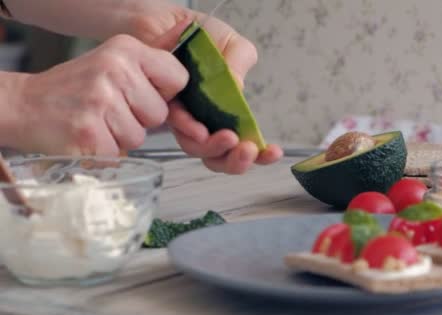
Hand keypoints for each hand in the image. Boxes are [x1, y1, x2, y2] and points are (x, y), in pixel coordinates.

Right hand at [13, 26, 187, 155]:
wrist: (24, 105)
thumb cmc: (76, 90)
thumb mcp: (114, 64)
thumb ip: (151, 70)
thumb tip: (189, 60)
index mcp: (126, 50)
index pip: (178, 78)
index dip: (164, 95)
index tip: (142, 96)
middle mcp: (115, 70)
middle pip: (160, 114)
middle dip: (140, 120)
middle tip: (111, 111)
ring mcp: (101, 101)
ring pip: (139, 138)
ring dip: (120, 138)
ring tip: (97, 123)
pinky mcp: (89, 133)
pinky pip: (118, 154)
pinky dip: (104, 153)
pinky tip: (87, 136)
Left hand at [126, 1, 282, 173]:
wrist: (165, 22)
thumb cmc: (202, 36)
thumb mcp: (232, 45)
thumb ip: (240, 64)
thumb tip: (236, 89)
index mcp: (228, 113)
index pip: (245, 143)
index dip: (261, 154)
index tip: (274, 152)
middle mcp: (206, 122)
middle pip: (221, 157)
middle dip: (236, 161)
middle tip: (247, 150)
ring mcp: (184, 118)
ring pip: (197, 148)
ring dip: (215, 148)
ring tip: (228, 138)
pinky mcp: (162, 109)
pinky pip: (175, 125)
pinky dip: (189, 128)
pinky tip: (199, 128)